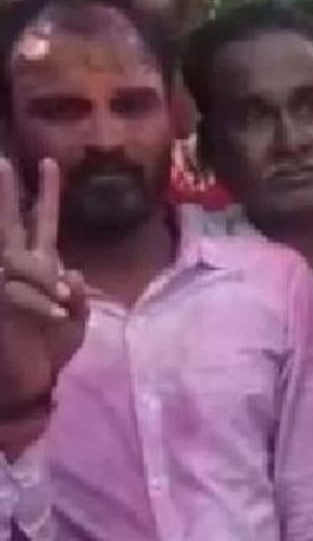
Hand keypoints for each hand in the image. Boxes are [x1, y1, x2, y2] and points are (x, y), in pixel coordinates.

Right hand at [0, 158, 88, 407]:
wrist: (29, 380)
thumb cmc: (49, 349)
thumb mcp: (76, 320)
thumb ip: (77, 297)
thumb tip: (71, 273)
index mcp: (41, 265)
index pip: (42, 222)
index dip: (46, 194)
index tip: (48, 162)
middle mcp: (17, 267)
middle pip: (11, 225)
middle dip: (8, 196)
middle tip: (2, 161)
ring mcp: (2, 283)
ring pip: (20, 259)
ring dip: (46, 283)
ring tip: (59, 309)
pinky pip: (19, 291)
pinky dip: (42, 304)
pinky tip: (55, 317)